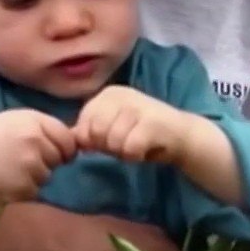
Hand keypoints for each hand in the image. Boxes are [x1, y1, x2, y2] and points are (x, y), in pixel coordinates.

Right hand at [0, 109, 76, 200]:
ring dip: (37, 174)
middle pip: (60, 159)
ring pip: (48, 176)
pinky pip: (36, 190)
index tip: (55, 149)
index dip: (64, 146)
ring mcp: (29, 168)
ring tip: (14, 166)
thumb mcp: (22, 118)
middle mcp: (36, 145)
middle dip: (49, 159)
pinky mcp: (22, 189)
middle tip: (26, 156)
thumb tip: (75, 145)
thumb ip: (48, 127)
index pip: (68, 140)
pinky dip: (26, 187)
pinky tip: (9, 177)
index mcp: (36, 124)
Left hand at [74, 84, 192, 163]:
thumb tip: (68, 138)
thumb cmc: (142, 133)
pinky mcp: (152, 121)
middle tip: (125, 143)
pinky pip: (129, 149)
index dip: (94, 141)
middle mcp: (120, 94)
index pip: (83, 125)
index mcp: (107, 94)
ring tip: (136, 144)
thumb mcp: (112, 128)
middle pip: (95, 133)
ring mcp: (136, 106)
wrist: (182, 135)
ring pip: (112, 142)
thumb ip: (90, 131)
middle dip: (108, 147)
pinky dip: (135, 156)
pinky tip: (145, 149)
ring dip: (123, 152)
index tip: (112, 139)